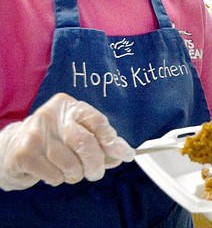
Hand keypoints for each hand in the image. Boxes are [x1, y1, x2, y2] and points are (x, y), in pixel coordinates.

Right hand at [0, 93, 133, 190]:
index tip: (125, 154)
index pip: (97, 121)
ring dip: (75, 175)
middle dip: (96, 164)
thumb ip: (99, 142)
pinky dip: (58, 179)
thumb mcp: (77, 134)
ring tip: (68, 171)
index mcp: (69, 107)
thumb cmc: (52, 141)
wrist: (12, 149)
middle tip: (95, 173)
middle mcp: (52, 116)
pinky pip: (55, 175)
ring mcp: (36, 134)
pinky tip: (52, 172)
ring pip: (71, 164)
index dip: (113, 141)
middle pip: (86, 143)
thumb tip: (120, 155)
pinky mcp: (24, 153)